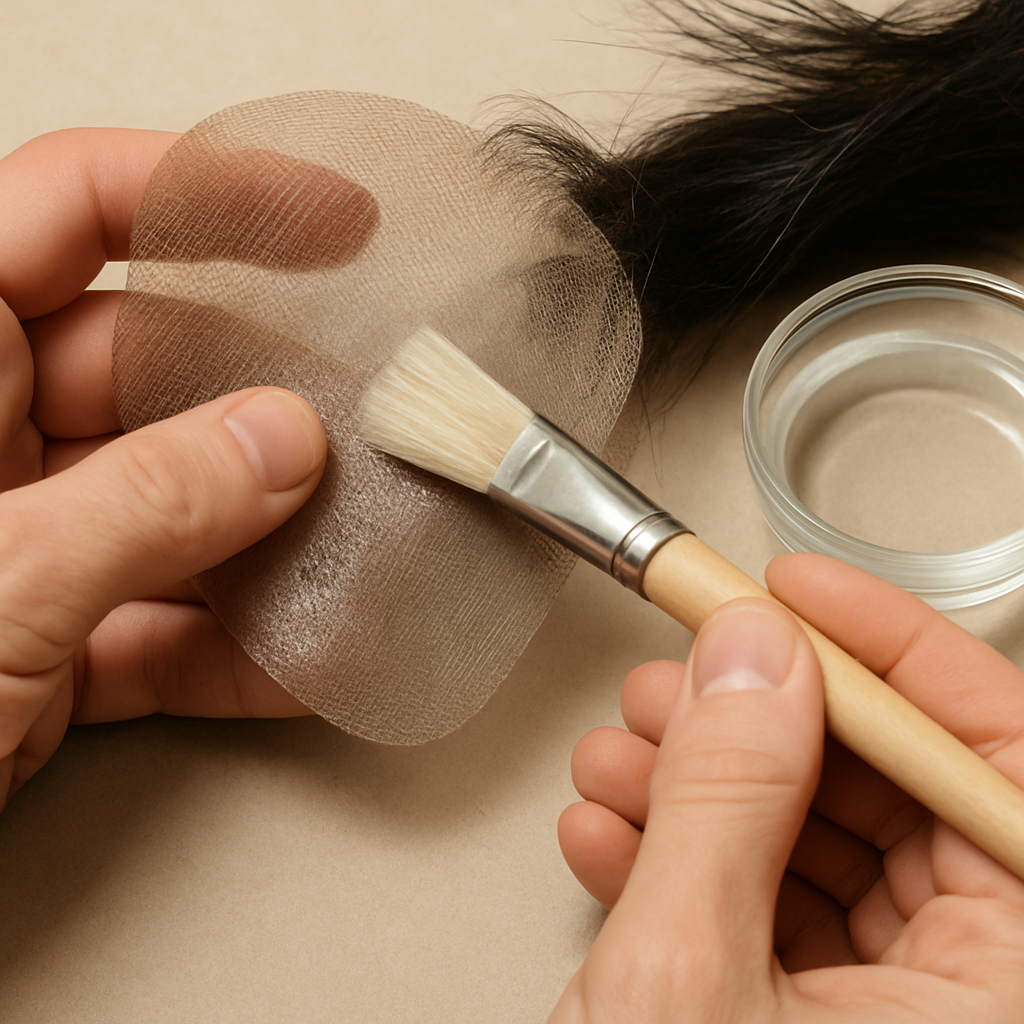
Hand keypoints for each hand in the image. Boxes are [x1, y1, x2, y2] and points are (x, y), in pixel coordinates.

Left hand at [0, 128, 365, 805]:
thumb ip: (143, 505)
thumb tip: (281, 442)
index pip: (69, 213)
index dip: (205, 194)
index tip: (330, 222)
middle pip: (151, 373)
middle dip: (270, 399)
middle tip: (373, 419)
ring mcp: (19, 548)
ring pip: (174, 507)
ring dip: (274, 537)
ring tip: (367, 542)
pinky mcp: (45, 646)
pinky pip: (163, 625)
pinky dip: (238, 646)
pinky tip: (312, 655)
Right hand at [553, 553, 1023, 1020]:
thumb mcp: (689, 979)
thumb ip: (727, 800)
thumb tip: (752, 656)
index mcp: (1008, 1001)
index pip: (1004, 765)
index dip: (898, 655)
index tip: (801, 596)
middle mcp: (972, 1009)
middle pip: (896, 801)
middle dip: (762, 723)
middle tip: (685, 676)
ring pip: (819, 850)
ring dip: (700, 790)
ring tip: (620, 755)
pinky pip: (771, 914)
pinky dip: (685, 866)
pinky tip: (616, 834)